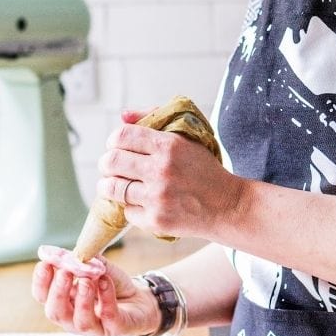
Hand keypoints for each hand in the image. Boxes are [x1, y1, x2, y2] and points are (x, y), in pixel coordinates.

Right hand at [32, 245, 158, 335]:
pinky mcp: (116, 329)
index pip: (42, 297)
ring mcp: (94, 327)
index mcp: (64, 303)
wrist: (140, 299)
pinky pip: (108, 316)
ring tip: (87, 280)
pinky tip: (105, 281)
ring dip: (82, 299)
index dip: (41, 282)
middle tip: (64, 273)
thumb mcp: (96, 268)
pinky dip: (106, 298)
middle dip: (57, 292)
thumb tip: (65, 253)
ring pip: (81, 321)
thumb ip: (82, 261)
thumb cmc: (111, 285)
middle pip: (56, 312)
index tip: (45, 263)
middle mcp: (73, 319)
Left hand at [97, 110, 240, 240]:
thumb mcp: (188, 138)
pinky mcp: (156, 220)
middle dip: (107, 163)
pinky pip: (126, 211)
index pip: (122, 136)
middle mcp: (161, 170)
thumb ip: (155, 120)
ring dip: (110, 185)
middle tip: (113, 167)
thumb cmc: (205, 170)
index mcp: (169, 145)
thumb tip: (123, 115)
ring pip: (111, 188)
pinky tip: (143, 203)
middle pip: (111, 161)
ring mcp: (157, 197)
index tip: (117, 147)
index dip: (114, 141)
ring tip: (118, 185)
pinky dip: (131, 207)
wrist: (228, 206)